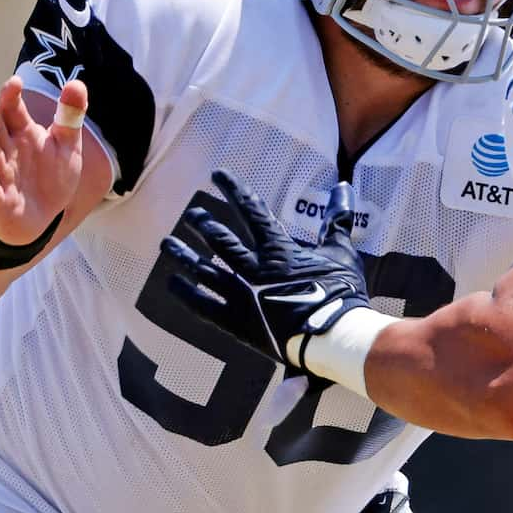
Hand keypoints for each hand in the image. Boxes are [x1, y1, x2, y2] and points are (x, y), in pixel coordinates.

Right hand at [0, 75, 88, 245]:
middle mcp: (6, 150)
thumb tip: (77, 83)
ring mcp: (0, 175)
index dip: (11, 96)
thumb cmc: (50, 177)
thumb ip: (69, 116)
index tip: (15, 82)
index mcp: (22, 133)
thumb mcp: (66, 145)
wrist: (40, 218)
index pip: (13, 109)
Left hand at [161, 169, 370, 371]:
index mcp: (278, 249)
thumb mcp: (341, 253)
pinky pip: (202, 304)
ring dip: (184, 254)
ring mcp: (242, 295)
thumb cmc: (342, 295)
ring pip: (204, 269)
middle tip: (192, 215)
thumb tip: (344, 187)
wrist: (335, 337)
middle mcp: (254, 267)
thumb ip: (337, 221)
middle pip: (220, 239)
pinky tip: (172, 281)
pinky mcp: (236, 322)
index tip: (218, 175)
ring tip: (168, 243)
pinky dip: (185, 292)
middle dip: (204, 223)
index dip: (233, 189)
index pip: (251, 210)